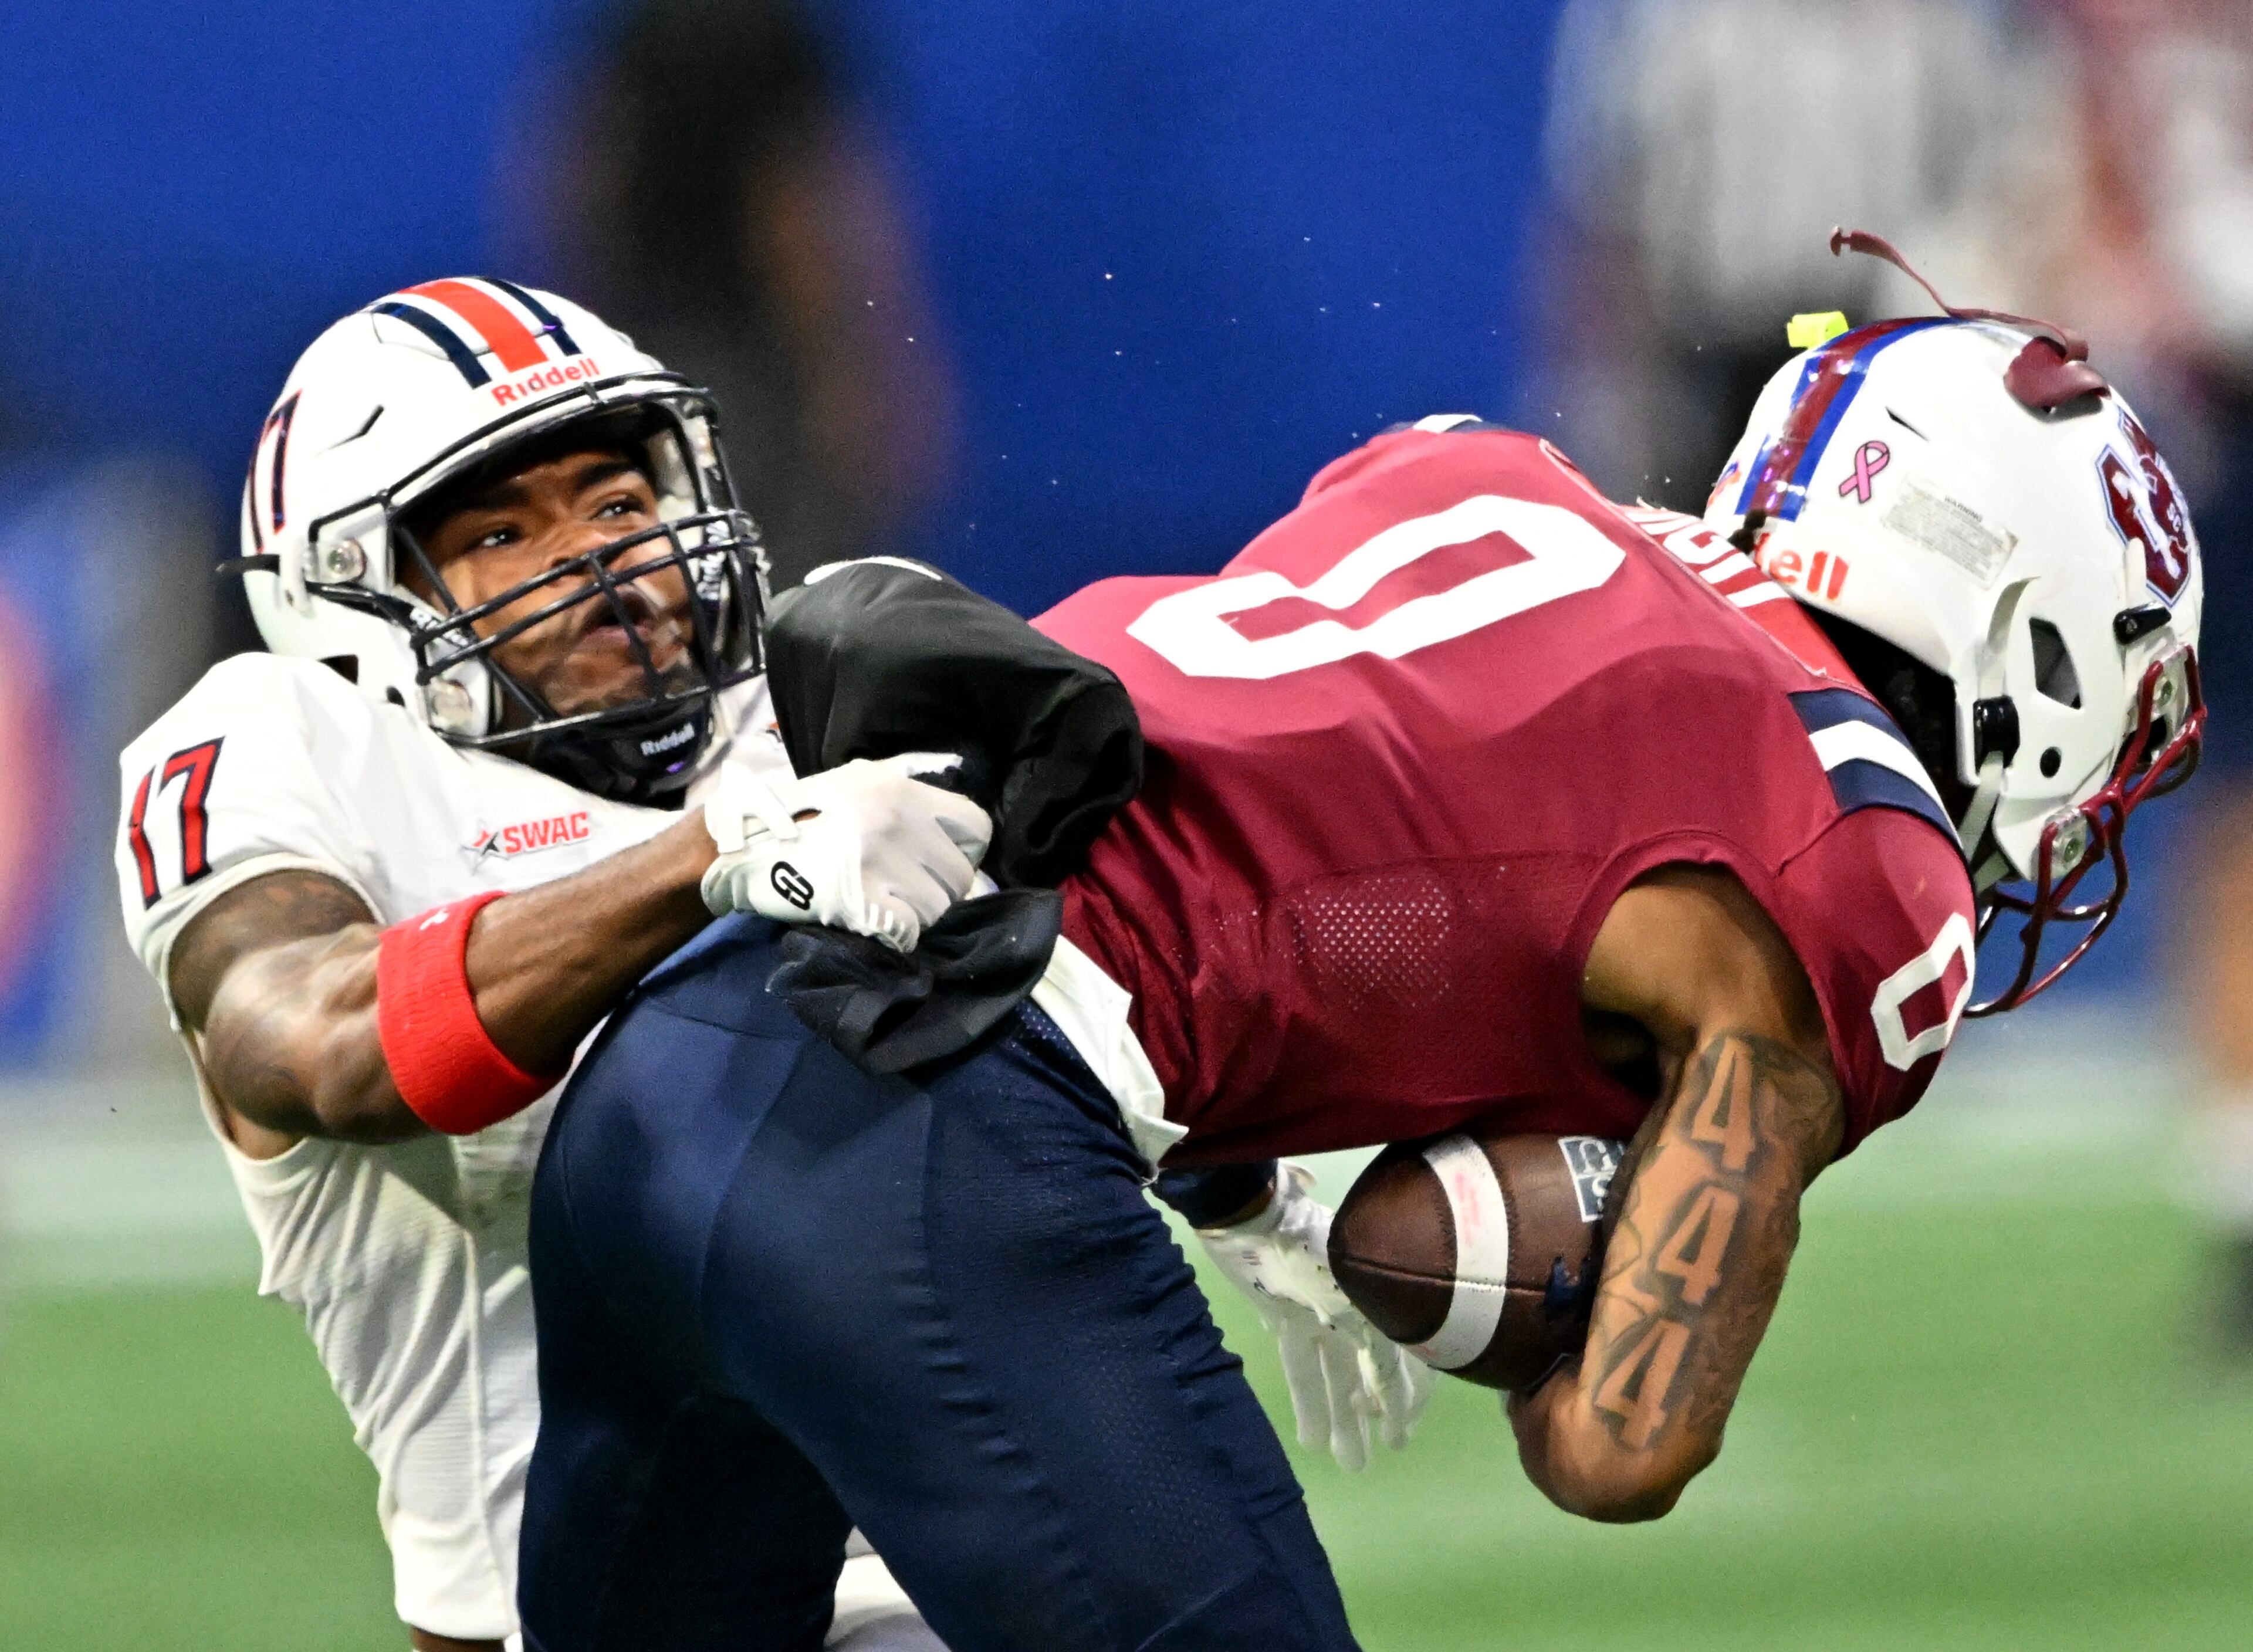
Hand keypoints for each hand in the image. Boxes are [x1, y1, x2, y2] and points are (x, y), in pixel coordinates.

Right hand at [701, 755, 992, 951]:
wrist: (731, 848)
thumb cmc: (790, 815)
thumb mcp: (847, 781)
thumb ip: (898, 791)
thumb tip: (945, 809)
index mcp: (899, 789)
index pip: (976, 827)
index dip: (964, 851)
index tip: (940, 863)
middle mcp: (897, 820)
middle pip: (959, 876)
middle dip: (939, 890)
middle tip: (908, 892)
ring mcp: (880, 862)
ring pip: (936, 909)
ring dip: (915, 916)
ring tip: (881, 904)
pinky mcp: (861, 901)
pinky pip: (907, 932)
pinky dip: (893, 935)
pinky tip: (868, 922)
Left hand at [1198, 1163, 1430, 1470]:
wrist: (1254, 1218)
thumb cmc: (1315, 1252)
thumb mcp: (1361, 1306)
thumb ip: (1380, 1356)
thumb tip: (1393, 1405)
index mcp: (1382, 1301)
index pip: (1406, 1361)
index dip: (1406, 1401)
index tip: (1400, 1439)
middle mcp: (1356, 1311)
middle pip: (1369, 1373)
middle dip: (1374, 1416)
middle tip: (1376, 1456)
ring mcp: (1319, 1315)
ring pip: (1335, 1376)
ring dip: (1342, 1419)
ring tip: (1349, 1464)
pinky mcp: (1283, 1316)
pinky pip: (1300, 1366)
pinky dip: (1306, 1400)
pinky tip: (1310, 1439)